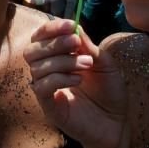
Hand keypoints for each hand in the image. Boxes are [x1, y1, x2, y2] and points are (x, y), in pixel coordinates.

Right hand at [24, 19, 127, 147]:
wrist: (116, 122)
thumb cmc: (109, 91)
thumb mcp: (104, 63)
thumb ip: (89, 46)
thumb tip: (75, 27)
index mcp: (57, 56)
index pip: (40, 37)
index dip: (51, 28)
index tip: (70, 24)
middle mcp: (47, 71)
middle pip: (31, 50)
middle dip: (54, 42)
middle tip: (75, 43)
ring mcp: (45, 89)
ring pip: (38, 67)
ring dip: (63, 61)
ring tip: (86, 65)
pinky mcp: (48, 107)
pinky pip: (41, 87)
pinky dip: (59, 78)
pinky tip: (78, 80)